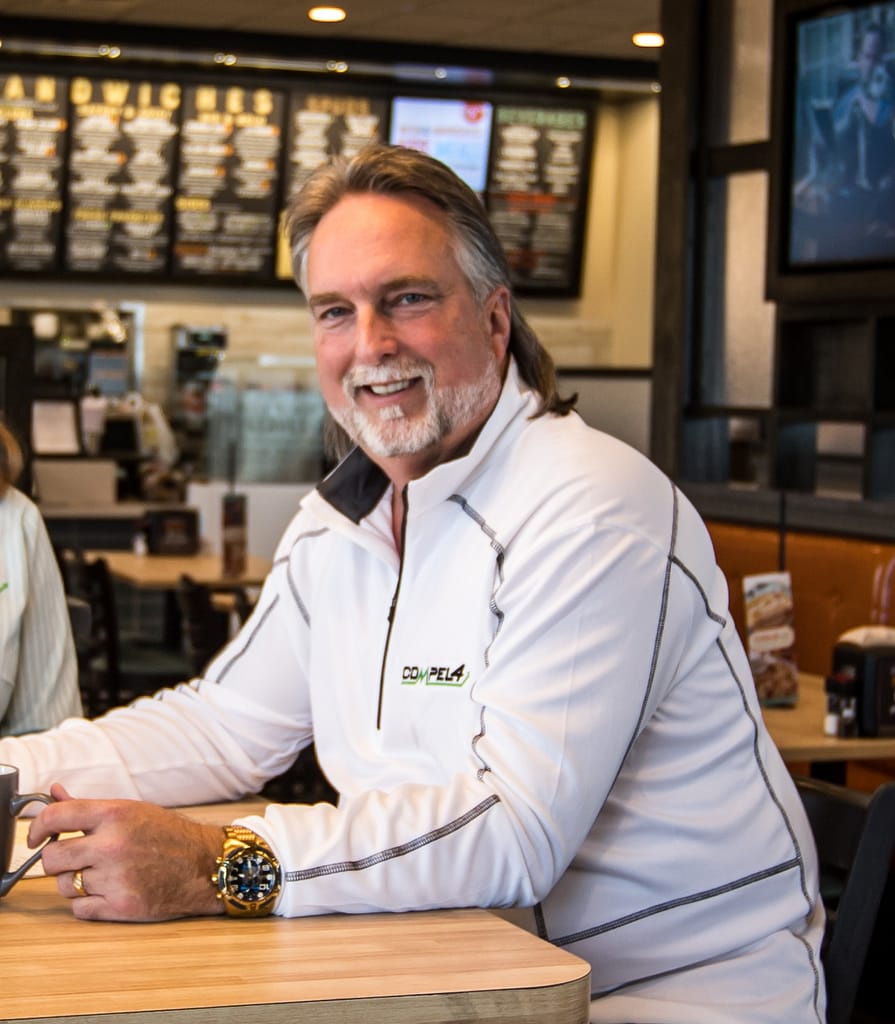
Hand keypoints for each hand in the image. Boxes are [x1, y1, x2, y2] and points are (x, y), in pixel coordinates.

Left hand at [28, 783, 225, 921]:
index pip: (55, 817)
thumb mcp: (131, 810)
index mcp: (115, 815)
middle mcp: (112, 845)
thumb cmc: (169, 835)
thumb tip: (54, 793)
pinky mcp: (121, 906)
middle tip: (72, 858)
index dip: (37, 828)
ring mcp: (116, 878)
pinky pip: (79, 908)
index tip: (36, 837)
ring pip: (64, 885)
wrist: (205, 865)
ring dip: (75, 881)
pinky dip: (88, 903)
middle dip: (56, 860)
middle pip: (50, 859)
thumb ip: (87, 806)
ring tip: (101, 873)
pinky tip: (108, 890)